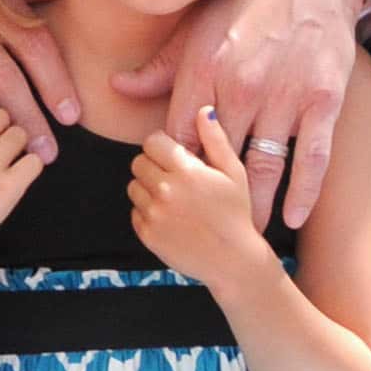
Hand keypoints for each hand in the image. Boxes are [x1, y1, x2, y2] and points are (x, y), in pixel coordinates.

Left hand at [109, 0, 366, 229]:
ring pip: (265, 167)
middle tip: (208, 229)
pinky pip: (313, 158)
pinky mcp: (323, 101)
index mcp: (205, 70)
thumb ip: (160, 66)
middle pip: (219, 161)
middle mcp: (242, 88)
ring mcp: (286, 97)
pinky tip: (292, 217)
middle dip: (213, 200)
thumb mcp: (197, 26)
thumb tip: (117, 87)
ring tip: (249, 234)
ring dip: (256, 206)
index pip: (180, 135)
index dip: (176, 169)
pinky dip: (303, 192)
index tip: (175, 192)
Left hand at [126, 114, 274, 290]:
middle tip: (175, 178)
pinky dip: (148, 212)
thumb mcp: (235, 173)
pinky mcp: (147, 234)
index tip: (176, 157)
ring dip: (148, 188)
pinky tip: (171, 217)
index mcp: (187, 170)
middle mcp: (166, 190)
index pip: (153, 142)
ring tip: (174, 199)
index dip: (163, 147)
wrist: (232, 260)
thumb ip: (216, 140)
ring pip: (134, 186)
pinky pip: (135, 212)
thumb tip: (204, 110)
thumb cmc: (237, 213)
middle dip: (154, 166)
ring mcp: (154, 213)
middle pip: (139, 162)